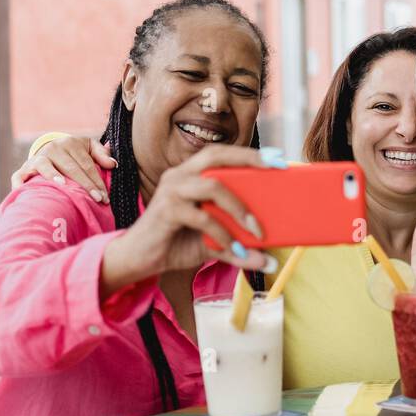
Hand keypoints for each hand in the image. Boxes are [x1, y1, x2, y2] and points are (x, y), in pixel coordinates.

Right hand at [12, 136, 116, 202]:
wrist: (50, 150)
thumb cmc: (74, 154)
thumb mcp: (89, 148)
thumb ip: (101, 154)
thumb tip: (113, 164)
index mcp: (71, 143)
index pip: (87, 164)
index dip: (97, 180)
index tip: (105, 197)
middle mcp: (53, 148)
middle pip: (71, 168)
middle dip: (85, 185)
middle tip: (96, 200)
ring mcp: (37, 158)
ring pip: (45, 166)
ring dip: (53, 175)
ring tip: (63, 186)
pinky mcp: (24, 168)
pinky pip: (19, 176)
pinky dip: (21, 183)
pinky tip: (25, 191)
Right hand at [100, 145, 273, 293]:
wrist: (138, 260)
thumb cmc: (175, 244)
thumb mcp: (213, 243)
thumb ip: (238, 248)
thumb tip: (269, 261)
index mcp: (191, 175)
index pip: (222, 155)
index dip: (249, 154)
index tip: (278, 158)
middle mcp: (180, 175)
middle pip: (216, 156)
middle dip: (249, 158)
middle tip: (276, 167)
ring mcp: (172, 190)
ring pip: (213, 186)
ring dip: (239, 208)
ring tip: (257, 231)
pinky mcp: (166, 210)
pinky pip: (202, 217)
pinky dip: (222, 233)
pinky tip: (234, 249)